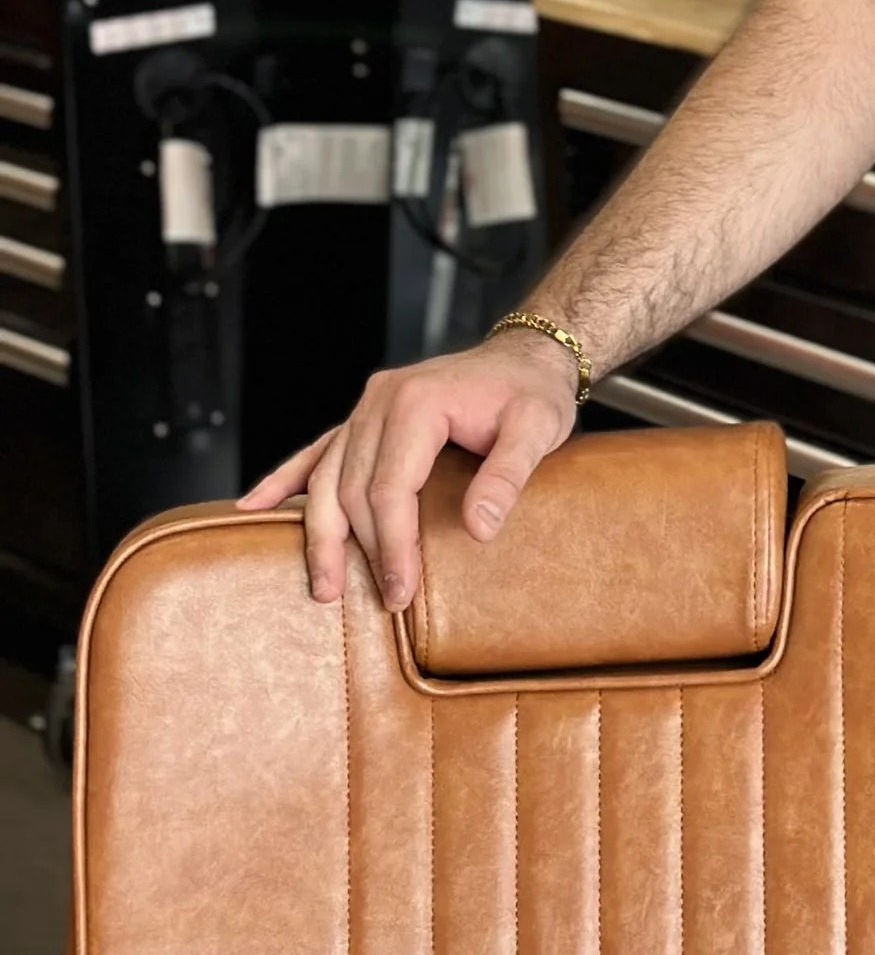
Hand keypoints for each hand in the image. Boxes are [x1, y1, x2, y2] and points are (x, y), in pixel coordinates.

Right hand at [238, 327, 580, 609]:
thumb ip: (509, 476)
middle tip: (380, 599)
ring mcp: (367, 408)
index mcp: (417, 403)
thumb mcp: (539, 428)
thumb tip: (478, 528)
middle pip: (352, 488)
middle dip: (360, 550)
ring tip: (322, 584)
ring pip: (326, 477)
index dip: (392, 544)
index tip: (401, 589)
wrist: (527, 356)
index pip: (390, 488)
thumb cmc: (534, 392)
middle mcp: (381, 400)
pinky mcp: (364, 418)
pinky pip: (317, 451)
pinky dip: (285, 480)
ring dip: (320, 533)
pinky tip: (254, 506)